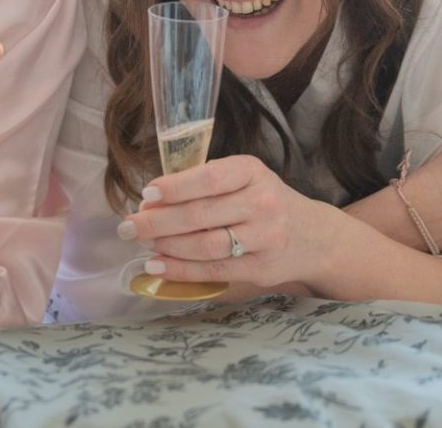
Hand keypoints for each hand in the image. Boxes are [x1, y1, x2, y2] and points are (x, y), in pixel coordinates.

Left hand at [119, 155, 337, 288]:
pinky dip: (181, 269)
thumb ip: (207, 185)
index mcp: (253, 171)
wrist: (313, 236)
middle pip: (201, 214)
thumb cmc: (265, 202)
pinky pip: (214, 269)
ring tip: (143, 245)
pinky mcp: (261, 267)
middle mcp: (262, 202)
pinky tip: (159, 265)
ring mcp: (265, 237)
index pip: (209, 178)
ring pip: (206, 245)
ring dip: (167, 246)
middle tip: (128, 226)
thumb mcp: (245, 180)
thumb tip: (151, 202)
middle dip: (157, 222)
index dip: (174, 187)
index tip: (147, 195)